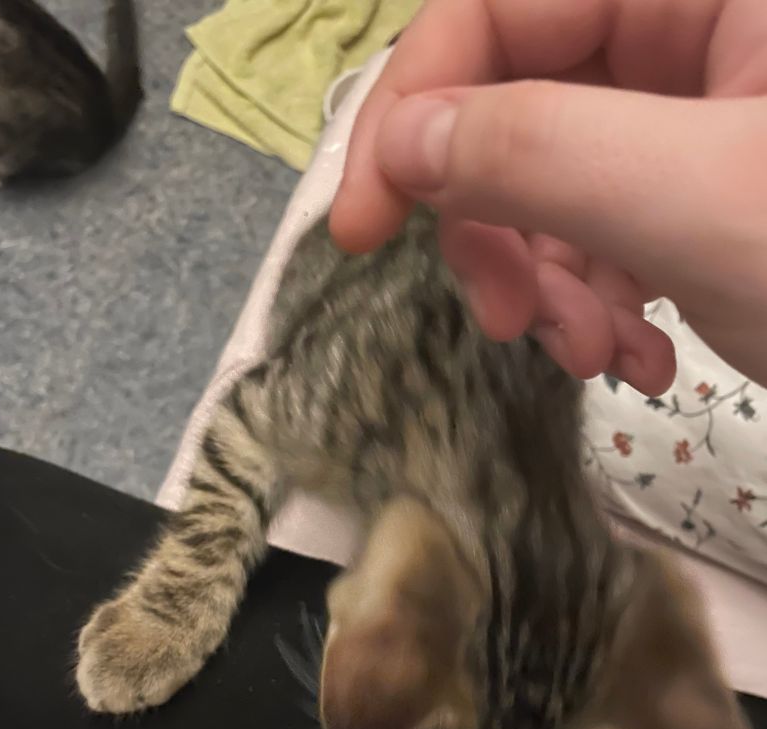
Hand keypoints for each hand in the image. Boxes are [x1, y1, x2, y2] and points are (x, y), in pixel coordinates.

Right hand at [330, 0, 766, 393]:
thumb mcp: (695, 202)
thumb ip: (539, 153)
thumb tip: (400, 144)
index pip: (496, 7)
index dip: (410, 109)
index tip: (363, 226)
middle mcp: (691, 33)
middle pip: (516, 109)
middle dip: (497, 231)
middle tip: (509, 319)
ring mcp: (698, 119)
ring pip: (553, 188)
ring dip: (551, 288)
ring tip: (598, 356)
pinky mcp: (701, 194)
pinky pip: (606, 233)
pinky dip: (602, 305)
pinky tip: (641, 358)